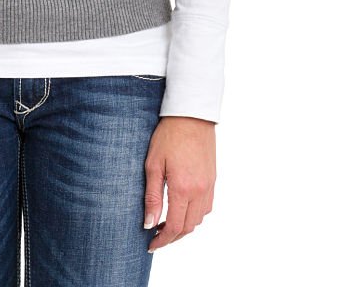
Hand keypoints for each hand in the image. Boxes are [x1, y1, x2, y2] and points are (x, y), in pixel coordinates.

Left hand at [143, 116, 215, 252]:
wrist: (191, 115)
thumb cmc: (168, 136)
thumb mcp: (153, 164)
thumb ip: (152, 196)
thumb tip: (148, 224)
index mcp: (183, 188)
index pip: (174, 226)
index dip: (162, 240)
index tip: (151, 245)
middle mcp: (200, 191)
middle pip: (188, 227)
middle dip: (172, 237)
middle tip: (155, 236)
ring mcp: (209, 186)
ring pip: (198, 219)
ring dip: (183, 226)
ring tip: (166, 223)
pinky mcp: (213, 180)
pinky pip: (206, 207)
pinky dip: (194, 215)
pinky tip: (182, 208)